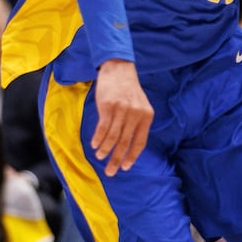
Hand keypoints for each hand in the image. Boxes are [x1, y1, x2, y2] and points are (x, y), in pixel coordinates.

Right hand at [92, 59, 152, 175]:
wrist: (119, 69)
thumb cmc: (128, 90)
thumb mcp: (140, 105)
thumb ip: (137, 123)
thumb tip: (128, 146)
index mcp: (147, 116)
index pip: (140, 142)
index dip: (132, 156)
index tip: (125, 167)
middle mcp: (136, 114)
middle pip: (125, 142)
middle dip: (116, 159)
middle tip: (110, 172)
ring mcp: (122, 110)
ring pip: (113, 136)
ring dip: (105, 150)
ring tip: (100, 157)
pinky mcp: (108, 106)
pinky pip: (103, 127)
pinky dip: (98, 138)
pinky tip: (95, 145)